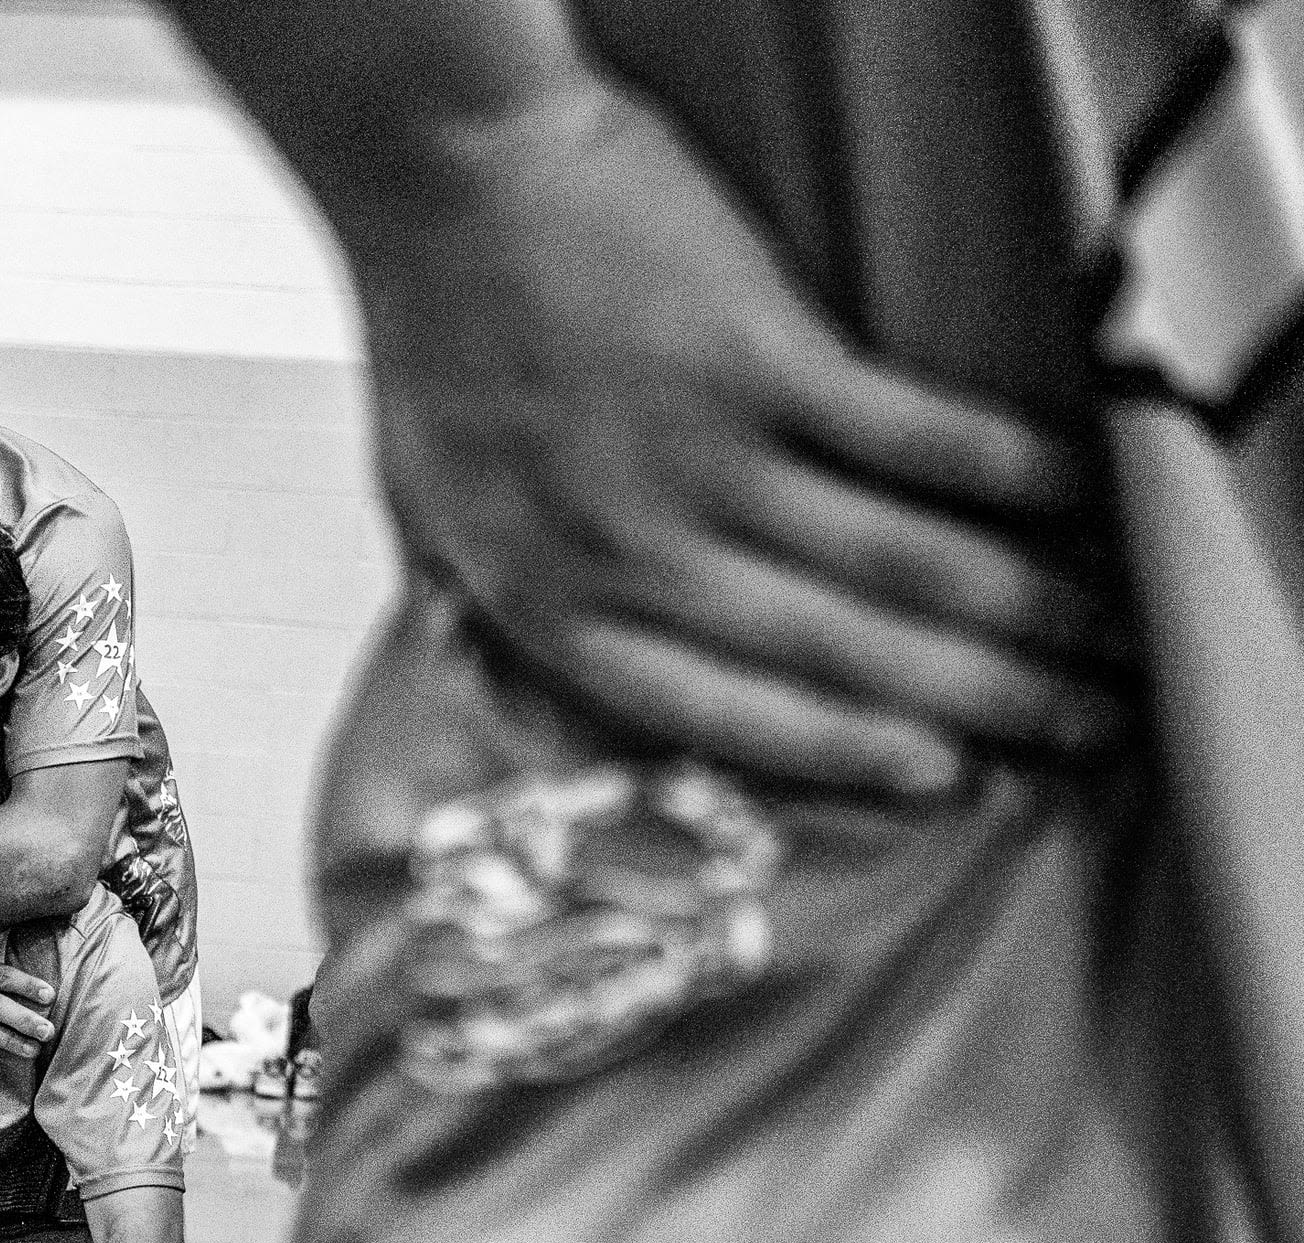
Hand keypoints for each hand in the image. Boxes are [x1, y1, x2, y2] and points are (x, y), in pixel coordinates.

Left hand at [344, 75, 1122, 795]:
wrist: (446, 176)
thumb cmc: (433, 336)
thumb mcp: (423, 510)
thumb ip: (489, 599)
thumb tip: (521, 679)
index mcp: (551, 605)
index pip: (717, 714)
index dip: (843, 749)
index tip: (941, 773)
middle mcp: (636, 556)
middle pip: (840, 653)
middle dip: (982, 698)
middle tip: (1086, 723)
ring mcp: (702, 463)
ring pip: (896, 565)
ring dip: (1023, 603)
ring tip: (1114, 632)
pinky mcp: (761, 361)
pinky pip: (910, 439)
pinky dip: (1005, 471)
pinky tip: (1078, 493)